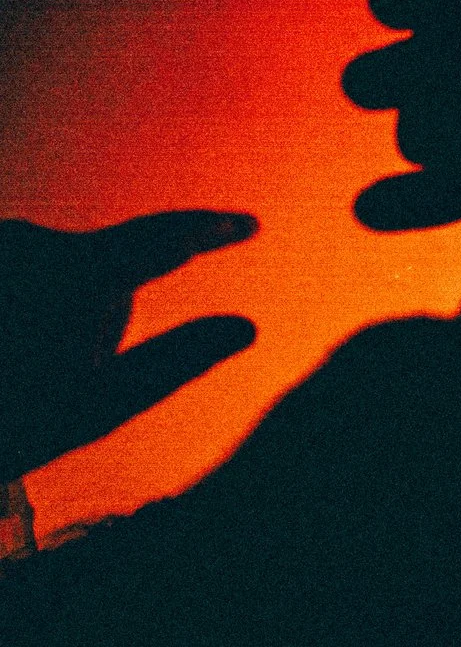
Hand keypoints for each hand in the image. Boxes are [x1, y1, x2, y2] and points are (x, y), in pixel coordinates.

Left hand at [0, 211, 257, 479]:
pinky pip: (20, 276)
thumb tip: (246, 327)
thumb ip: (179, 360)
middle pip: (102, 269)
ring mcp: (1, 247)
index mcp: (83, 270)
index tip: (249, 224)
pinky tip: (14, 353)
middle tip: (61, 385)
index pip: (168, 237)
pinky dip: (22, 314)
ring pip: (55, 274)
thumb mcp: (99, 407)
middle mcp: (31, 242)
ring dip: (52, 318)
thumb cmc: (11, 422)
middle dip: (99, 316)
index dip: (213, 231)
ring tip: (21, 376)